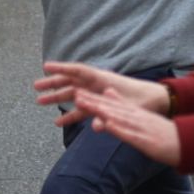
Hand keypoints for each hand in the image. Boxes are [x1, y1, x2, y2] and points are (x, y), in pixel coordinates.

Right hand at [35, 61, 169, 124]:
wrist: (157, 101)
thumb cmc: (144, 100)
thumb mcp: (129, 108)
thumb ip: (111, 118)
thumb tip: (95, 127)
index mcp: (103, 79)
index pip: (79, 71)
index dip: (62, 67)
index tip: (45, 66)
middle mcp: (98, 84)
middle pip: (71, 81)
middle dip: (53, 83)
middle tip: (36, 87)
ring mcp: (98, 94)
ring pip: (73, 94)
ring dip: (58, 98)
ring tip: (40, 102)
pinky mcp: (101, 104)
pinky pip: (82, 108)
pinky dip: (70, 114)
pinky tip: (58, 122)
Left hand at [75, 87, 181, 164]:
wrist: (191, 142)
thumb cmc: (168, 135)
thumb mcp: (149, 122)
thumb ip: (133, 114)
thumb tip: (119, 106)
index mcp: (138, 115)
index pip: (113, 106)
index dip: (95, 99)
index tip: (79, 93)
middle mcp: (138, 119)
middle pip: (112, 109)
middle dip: (93, 102)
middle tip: (76, 95)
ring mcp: (142, 128)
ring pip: (118, 118)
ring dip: (101, 111)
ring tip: (86, 105)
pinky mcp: (147, 141)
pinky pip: (131, 134)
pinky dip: (119, 129)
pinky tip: (107, 124)